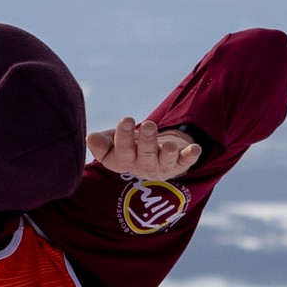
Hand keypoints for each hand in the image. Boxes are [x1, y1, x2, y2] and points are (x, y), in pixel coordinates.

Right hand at [86, 118, 202, 180]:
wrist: (152, 158)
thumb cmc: (128, 146)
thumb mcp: (112, 142)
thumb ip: (101, 142)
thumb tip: (91, 138)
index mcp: (121, 160)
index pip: (120, 150)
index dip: (122, 136)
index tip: (126, 119)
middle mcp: (141, 166)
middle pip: (143, 153)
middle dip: (146, 140)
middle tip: (149, 125)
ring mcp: (161, 166)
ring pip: (163, 159)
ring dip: (167, 153)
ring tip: (168, 146)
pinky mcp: (179, 165)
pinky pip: (185, 162)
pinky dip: (190, 156)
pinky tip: (196, 148)